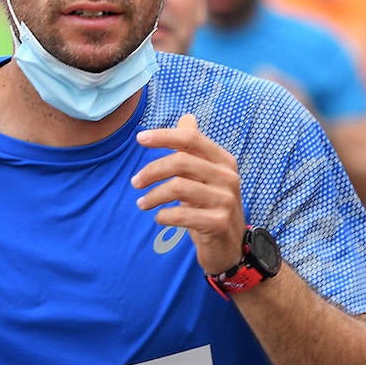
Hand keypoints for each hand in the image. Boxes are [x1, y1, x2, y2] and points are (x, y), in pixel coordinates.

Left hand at [133, 114, 245, 274]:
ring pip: (178, 188)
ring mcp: (225, 200)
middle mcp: (228, 177)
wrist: (231, 247)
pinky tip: (159, 218)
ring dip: (153, 196)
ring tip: (142, 203)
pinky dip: (164, 216)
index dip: (164, 136)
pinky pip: (182, 214)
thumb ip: (194, 149)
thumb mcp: (205, 176)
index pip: (192, 139)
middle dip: (151, 171)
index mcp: (223, 161)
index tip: (139, 138)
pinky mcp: (218, 223)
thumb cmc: (211, 207)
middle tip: (135, 182)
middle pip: (181, 162)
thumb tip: (187, 117)